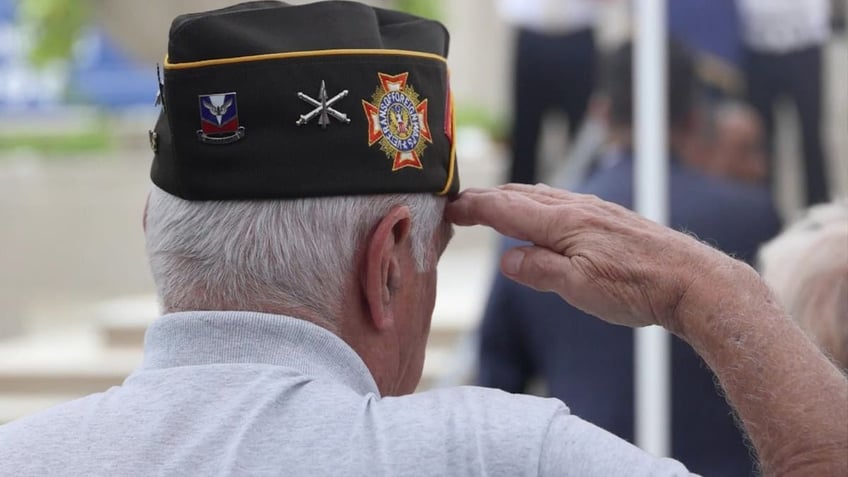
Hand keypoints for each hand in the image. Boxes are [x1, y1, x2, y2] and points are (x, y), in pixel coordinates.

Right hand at [446, 184, 743, 331]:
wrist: (691, 279)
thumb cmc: (637, 287)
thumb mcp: (580, 288)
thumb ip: (539, 270)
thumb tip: (507, 259)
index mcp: (562, 222)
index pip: (505, 207)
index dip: (473, 206)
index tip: (448, 207)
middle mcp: (576, 208)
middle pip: (519, 194)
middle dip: (486, 197)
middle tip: (460, 206)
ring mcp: (594, 209)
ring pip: (541, 195)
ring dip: (511, 198)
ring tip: (492, 205)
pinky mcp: (608, 218)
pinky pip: (560, 201)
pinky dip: (536, 203)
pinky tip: (542, 215)